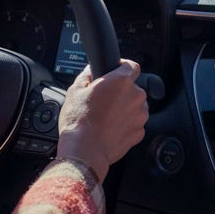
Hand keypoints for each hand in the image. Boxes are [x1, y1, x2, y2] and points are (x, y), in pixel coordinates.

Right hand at [56, 60, 147, 182]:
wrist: (84, 150)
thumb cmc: (78, 121)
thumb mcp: (74, 90)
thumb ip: (87, 75)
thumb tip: (91, 71)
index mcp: (120, 81)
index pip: (131, 65)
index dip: (122, 66)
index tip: (114, 71)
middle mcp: (135, 96)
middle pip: (132, 87)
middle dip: (119, 91)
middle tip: (101, 99)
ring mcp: (140, 115)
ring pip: (134, 105)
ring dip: (123, 107)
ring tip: (104, 115)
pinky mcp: (140, 132)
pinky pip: (133, 122)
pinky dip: (124, 123)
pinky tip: (108, 127)